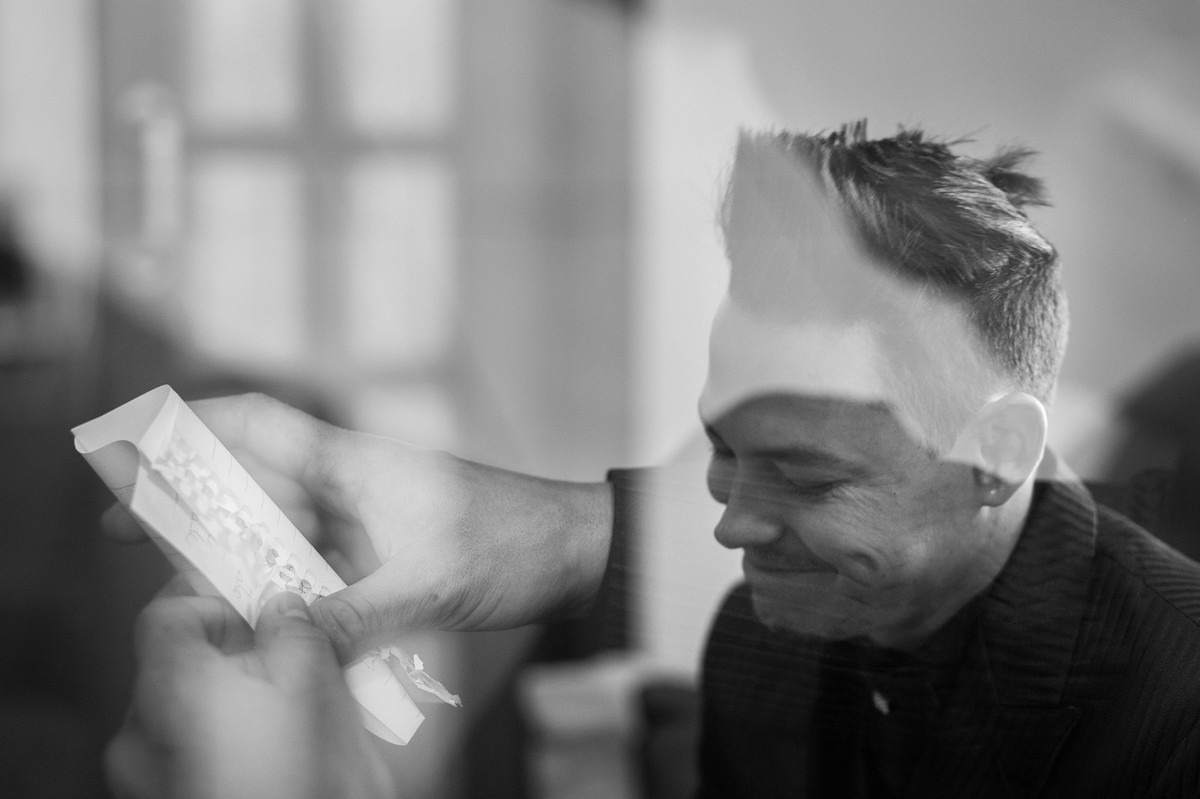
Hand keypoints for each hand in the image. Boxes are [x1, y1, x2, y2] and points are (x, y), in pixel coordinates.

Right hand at [104, 392, 614, 660]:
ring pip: (281, 520)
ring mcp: (369, 511)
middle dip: (190, 500)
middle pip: (254, 477)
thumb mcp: (428, 586)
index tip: (136, 443)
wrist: (577, 548)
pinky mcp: (387, 543)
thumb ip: (350, 616)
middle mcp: (353, 479)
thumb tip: (277, 642)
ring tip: (177, 577)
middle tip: (127, 531)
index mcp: (355, 463)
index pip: (258, 422)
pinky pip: (317, 554)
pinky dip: (282, 574)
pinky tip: (257, 605)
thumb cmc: (510, 544)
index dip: (192, 424)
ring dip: (233, 544)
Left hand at [104, 587, 392, 798]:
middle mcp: (141, 734)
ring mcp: (145, 778)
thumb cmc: (301, 784)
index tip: (263, 595)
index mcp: (169, 691)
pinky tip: (280, 742)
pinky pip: (190, 750)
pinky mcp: (167, 798)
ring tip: (297, 698)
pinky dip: (229, 735)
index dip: (216, 594)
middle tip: (295, 644)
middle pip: (179, 661)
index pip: (168, 613)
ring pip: (188, 707)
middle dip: (237, 645)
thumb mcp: (316, 691)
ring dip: (236, 691)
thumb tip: (286, 604)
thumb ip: (296, 633)